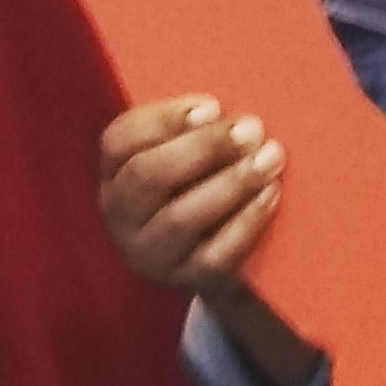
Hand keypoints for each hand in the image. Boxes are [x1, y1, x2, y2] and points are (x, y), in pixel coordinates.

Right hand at [98, 93, 284, 300]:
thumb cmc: (199, 173)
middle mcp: (121, 215)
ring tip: (270, 158)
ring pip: (179, 219)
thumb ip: (196, 124)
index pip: (121, 139)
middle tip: (251, 130)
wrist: (212, 244)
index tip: (214, 105)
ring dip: (230, 183)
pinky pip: (213, 257)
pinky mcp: (185, 280)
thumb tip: (222, 114)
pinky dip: (245, 222)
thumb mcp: (184, 144)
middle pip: (148, 176)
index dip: (166, 118)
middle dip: (204, 148)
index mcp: (114, 171)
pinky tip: (270, 194)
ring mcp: (149, 253)